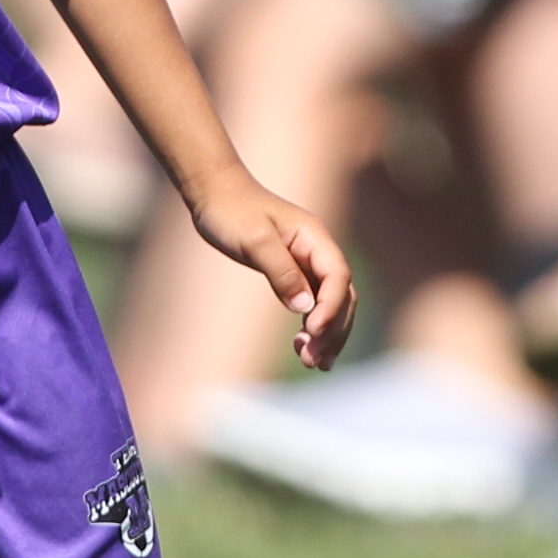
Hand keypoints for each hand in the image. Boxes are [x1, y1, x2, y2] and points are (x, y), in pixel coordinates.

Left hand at [188, 179, 354, 370]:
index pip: (337, 277)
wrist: (215, 194)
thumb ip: (281, 271)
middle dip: (333, 329)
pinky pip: (313, 303)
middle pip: (342, 296)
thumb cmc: (232, 212)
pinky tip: (305, 346)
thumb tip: (306, 307)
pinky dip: (313, 326)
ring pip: (331, 303)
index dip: (331, 307)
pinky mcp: (294, 272)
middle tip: (313, 360)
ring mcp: (308, 262)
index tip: (313, 332)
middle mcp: (317, 251)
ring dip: (327, 334)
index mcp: (314, 237)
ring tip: (313, 363)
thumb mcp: (254, 240)